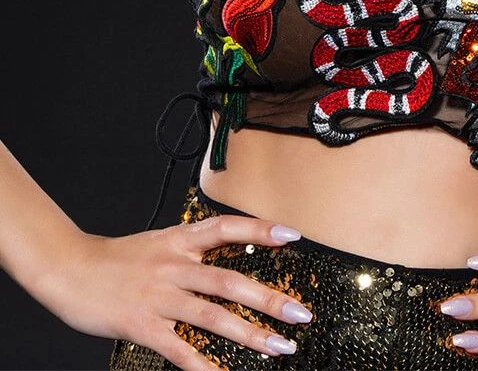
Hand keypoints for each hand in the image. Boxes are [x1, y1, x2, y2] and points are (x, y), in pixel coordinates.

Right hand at [35, 214, 314, 366]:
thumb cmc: (114, 259)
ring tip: (279, 347)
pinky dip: (202, 365)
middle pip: (229, 281)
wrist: (69, 268)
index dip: (260, 229)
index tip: (293, 236)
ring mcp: (159, 296)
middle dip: (268, 299)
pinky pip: (178, 349)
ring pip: (212, 315)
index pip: (227, 228)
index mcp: (179, 241)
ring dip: (249, 333)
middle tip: (300, 313)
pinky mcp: (142, 325)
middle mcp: (174, 266)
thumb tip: (223, 258)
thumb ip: (189, 250)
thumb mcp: (158, 243)